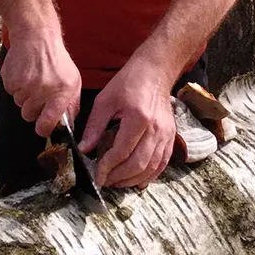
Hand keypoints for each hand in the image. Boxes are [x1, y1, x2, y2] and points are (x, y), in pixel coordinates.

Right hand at [0, 31, 80, 136]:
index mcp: (61, 93)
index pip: (46, 123)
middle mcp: (42, 91)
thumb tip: (65, 126)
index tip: (42, 127)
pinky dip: (16, 86)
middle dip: (33, 108)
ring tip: (32, 78)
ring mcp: (25, 85)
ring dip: (24, 95)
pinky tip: (24, 72)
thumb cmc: (57, 60)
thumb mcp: (73, 81)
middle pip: (29, 115)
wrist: (36, 37)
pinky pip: (11, 93)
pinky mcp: (11, 79)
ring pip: (19, 104)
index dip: (43, 129)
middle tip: (38, 92)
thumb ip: (71, 105)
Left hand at [79, 57, 175, 188]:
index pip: (122, 152)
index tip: (97, 175)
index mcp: (138, 118)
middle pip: (138, 163)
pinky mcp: (171, 135)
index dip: (108, 167)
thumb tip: (84, 149)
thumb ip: (94, 126)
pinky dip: (151, 175)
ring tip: (118, 183)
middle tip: (105, 181)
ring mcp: (166, 133)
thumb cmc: (128, 82)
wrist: (155, 72)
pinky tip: (139, 181)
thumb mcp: (105, 100)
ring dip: (133, 179)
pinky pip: (163, 162)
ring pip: (151, 167)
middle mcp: (155, 129)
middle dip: (119, 177)